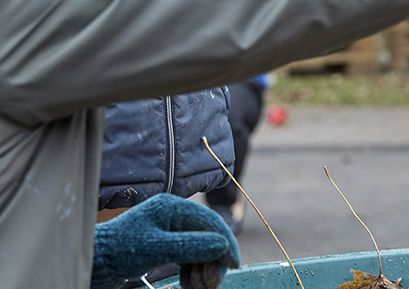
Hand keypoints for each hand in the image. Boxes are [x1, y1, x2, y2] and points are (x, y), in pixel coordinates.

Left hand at [91, 193, 239, 288]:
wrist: (95, 263)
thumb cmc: (121, 251)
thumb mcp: (157, 248)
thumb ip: (192, 246)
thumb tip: (223, 245)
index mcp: (173, 207)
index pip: (210, 222)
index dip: (225, 243)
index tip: (234, 266)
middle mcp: (175, 216)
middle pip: (208, 237)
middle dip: (213, 261)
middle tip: (211, 285)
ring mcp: (171, 230)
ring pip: (202, 249)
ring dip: (205, 270)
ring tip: (199, 288)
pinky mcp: (167, 245)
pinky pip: (191, 257)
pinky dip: (194, 272)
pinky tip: (191, 284)